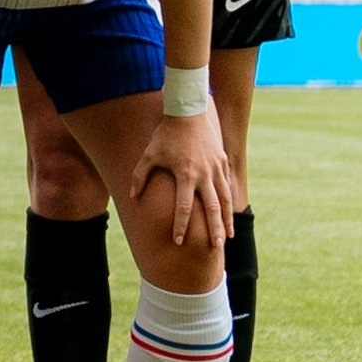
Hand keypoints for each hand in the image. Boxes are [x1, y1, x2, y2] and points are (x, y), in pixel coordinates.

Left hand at [130, 106, 233, 248]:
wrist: (188, 112)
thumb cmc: (165, 135)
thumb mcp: (149, 154)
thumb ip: (140, 176)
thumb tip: (132, 197)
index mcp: (186, 175)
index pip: (184, 207)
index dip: (181, 226)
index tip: (179, 241)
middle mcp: (204, 175)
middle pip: (211, 208)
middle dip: (213, 230)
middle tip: (214, 249)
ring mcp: (216, 169)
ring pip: (224, 200)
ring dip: (226, 220)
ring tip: (226, 238)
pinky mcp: (222, 162)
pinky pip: (227, 186)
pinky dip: (229, 202)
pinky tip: (228, 215)